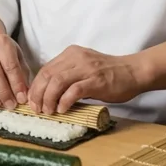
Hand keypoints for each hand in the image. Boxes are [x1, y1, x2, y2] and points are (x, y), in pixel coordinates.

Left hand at [28, 45, 144, 114]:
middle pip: (47, 75)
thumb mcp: (83, 69)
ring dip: (49, 98)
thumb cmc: (109, 74)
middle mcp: (76, 58)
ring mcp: (86, 68)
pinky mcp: (96, 80)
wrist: (134, 72)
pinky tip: (62, 109)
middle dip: (38, 94)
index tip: (32, 101)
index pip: (45, 69)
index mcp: (70, 54)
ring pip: (57, 82)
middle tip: (37, 109)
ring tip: (48, 111)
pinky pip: (74, 90)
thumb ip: (68, 77)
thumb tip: (48, 95)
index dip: (35, 86)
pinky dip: (64, 101)